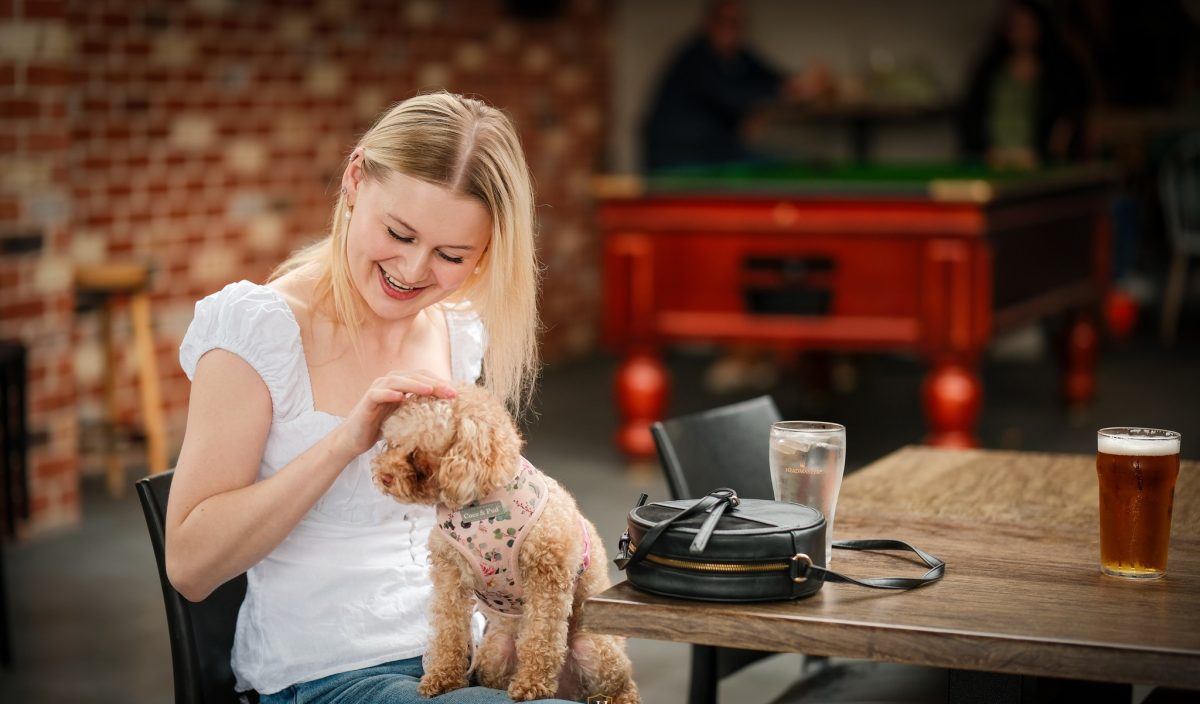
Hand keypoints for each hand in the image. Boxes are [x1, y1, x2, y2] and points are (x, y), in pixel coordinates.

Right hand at [334, 370, 456, 456]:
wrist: (355, 438)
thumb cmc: (382, 426)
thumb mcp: (406, 416)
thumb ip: (421, 408)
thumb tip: (448, 411)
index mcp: (401, 383)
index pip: (423, 377)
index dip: (440, 382)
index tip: (456, 393)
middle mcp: (389, 382)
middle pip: (414, 376)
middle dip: (434, 383)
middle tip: (451, 393)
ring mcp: (377, 389)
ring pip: (397, 381)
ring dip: (415, 385)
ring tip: (430, 390)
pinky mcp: (367, 401)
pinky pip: (378, 394)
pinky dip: (389, 394)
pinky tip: (400, 397)